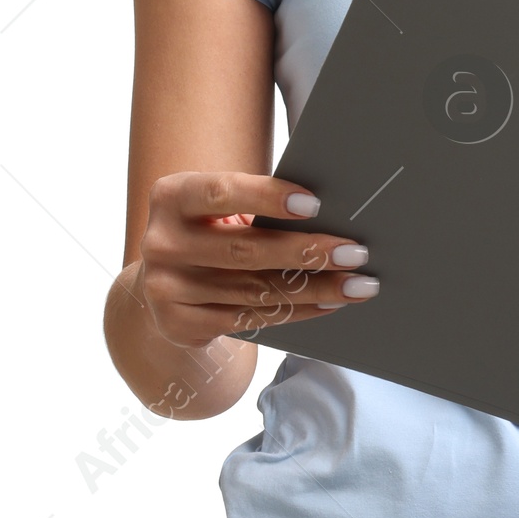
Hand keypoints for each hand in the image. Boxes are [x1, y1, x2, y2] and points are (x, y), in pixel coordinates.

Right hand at [137, 172, 380, 346]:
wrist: (165, 280)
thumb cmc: (212, 228)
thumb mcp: (220, 208)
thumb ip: (258, 205)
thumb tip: (330, 215)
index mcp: (173, 196)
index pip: (223, 193)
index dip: (268, 198)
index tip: (315, 204)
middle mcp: (162, 242)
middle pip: (245, 249)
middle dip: (307, 252)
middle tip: (355, 252)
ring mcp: (165, 288)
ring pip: (254, 290)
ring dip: (314, 288)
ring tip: (356, 285)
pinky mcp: (178, 324)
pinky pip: (249, 319)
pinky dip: (296, 311)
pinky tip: (328, 303)